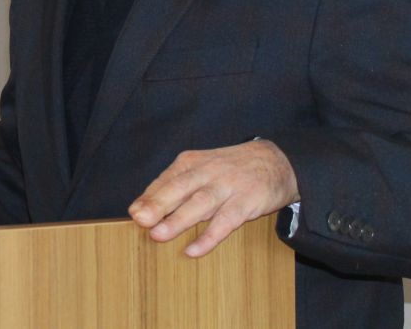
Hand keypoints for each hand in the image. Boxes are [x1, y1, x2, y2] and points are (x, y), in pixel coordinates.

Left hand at [129, 140, 298, 256]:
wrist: (277, 161)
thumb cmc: (231, 169)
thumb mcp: (202, 168)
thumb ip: (175, 185)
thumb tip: (143, 208)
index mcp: (193, 162)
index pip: (166, 179)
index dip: (150, 196)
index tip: (133, 212)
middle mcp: (208, 171)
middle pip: (179, 187)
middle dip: (158, 204)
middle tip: (140, 220)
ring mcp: (228, 186)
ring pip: (200, 203)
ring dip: (178, 219)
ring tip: (158, 235)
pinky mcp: (246, 202)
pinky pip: (225, 221)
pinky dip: (209, 236)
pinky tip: (193, 249)